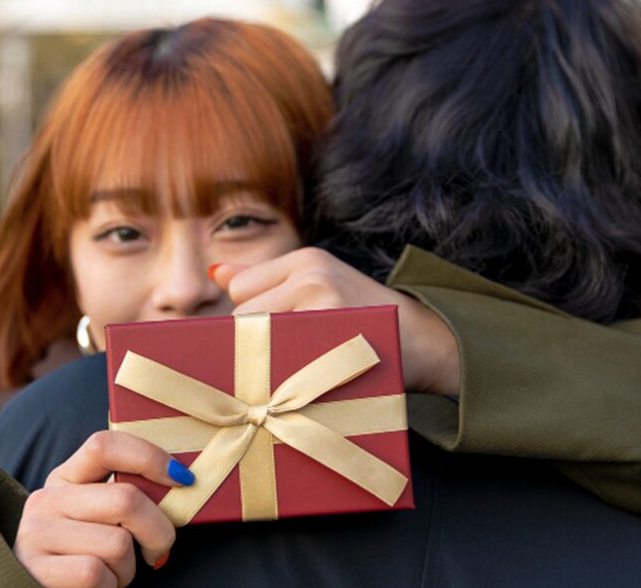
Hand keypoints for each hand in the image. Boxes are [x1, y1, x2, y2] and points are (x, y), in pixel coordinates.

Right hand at [14, 430, 191, 586]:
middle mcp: (46, 499)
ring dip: (129, 567)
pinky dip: (112, 586)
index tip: (181, 478)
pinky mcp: (39, 571)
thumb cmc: (82, 553)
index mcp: (64, 477)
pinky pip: (99, 574)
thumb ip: (121, 496)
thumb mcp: (94, 516)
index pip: (105, 445)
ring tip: (114, 571)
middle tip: (158, 548)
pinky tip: (99, 585)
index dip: (150, 457)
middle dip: (159, 530)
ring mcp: (38, 534)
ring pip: (118, 543)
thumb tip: (179, 483)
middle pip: (125, 499)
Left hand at [211, 247, 461, 394]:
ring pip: (258, 337)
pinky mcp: (331, 330)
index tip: (271, 338)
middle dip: (254, 342)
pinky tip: (299, 381)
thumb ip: (266, 279)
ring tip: (294, 369)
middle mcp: (313, 273)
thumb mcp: (320, 284)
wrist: (423, 340)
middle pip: (243, 315)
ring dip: (265, 360)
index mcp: (307, 258)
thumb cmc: (363, 318)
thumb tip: (216, 273)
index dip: (249, 320)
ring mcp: (323, 301)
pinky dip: (281, 374)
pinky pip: (279, 358)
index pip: (241, 289)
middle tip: (284, 359)